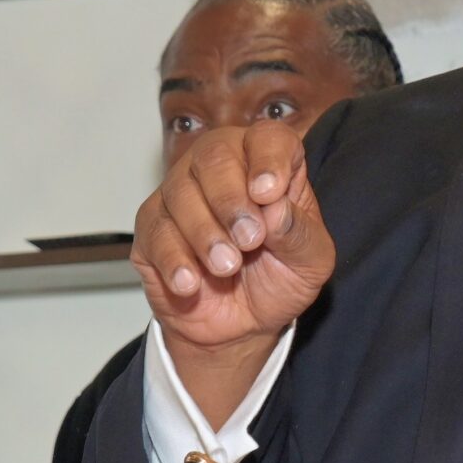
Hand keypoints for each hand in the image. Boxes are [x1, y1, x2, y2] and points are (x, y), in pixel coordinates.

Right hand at [133, 121, 333, 417]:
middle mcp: (220, 168)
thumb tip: (276, 210)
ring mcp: (180, 195)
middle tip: (249, 240)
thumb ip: (299, 233)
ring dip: (205, 233)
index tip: (269, 193)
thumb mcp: (310, 262)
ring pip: (180, 193)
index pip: (267, 139)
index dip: (269, 159)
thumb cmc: (280, 277)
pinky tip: (191, 283)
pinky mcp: (152, 228)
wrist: (244, 323)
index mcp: (268, 164)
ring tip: (227, 267)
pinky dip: (174, 259)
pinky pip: (155, 232)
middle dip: (231, 200)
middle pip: (214, 156)